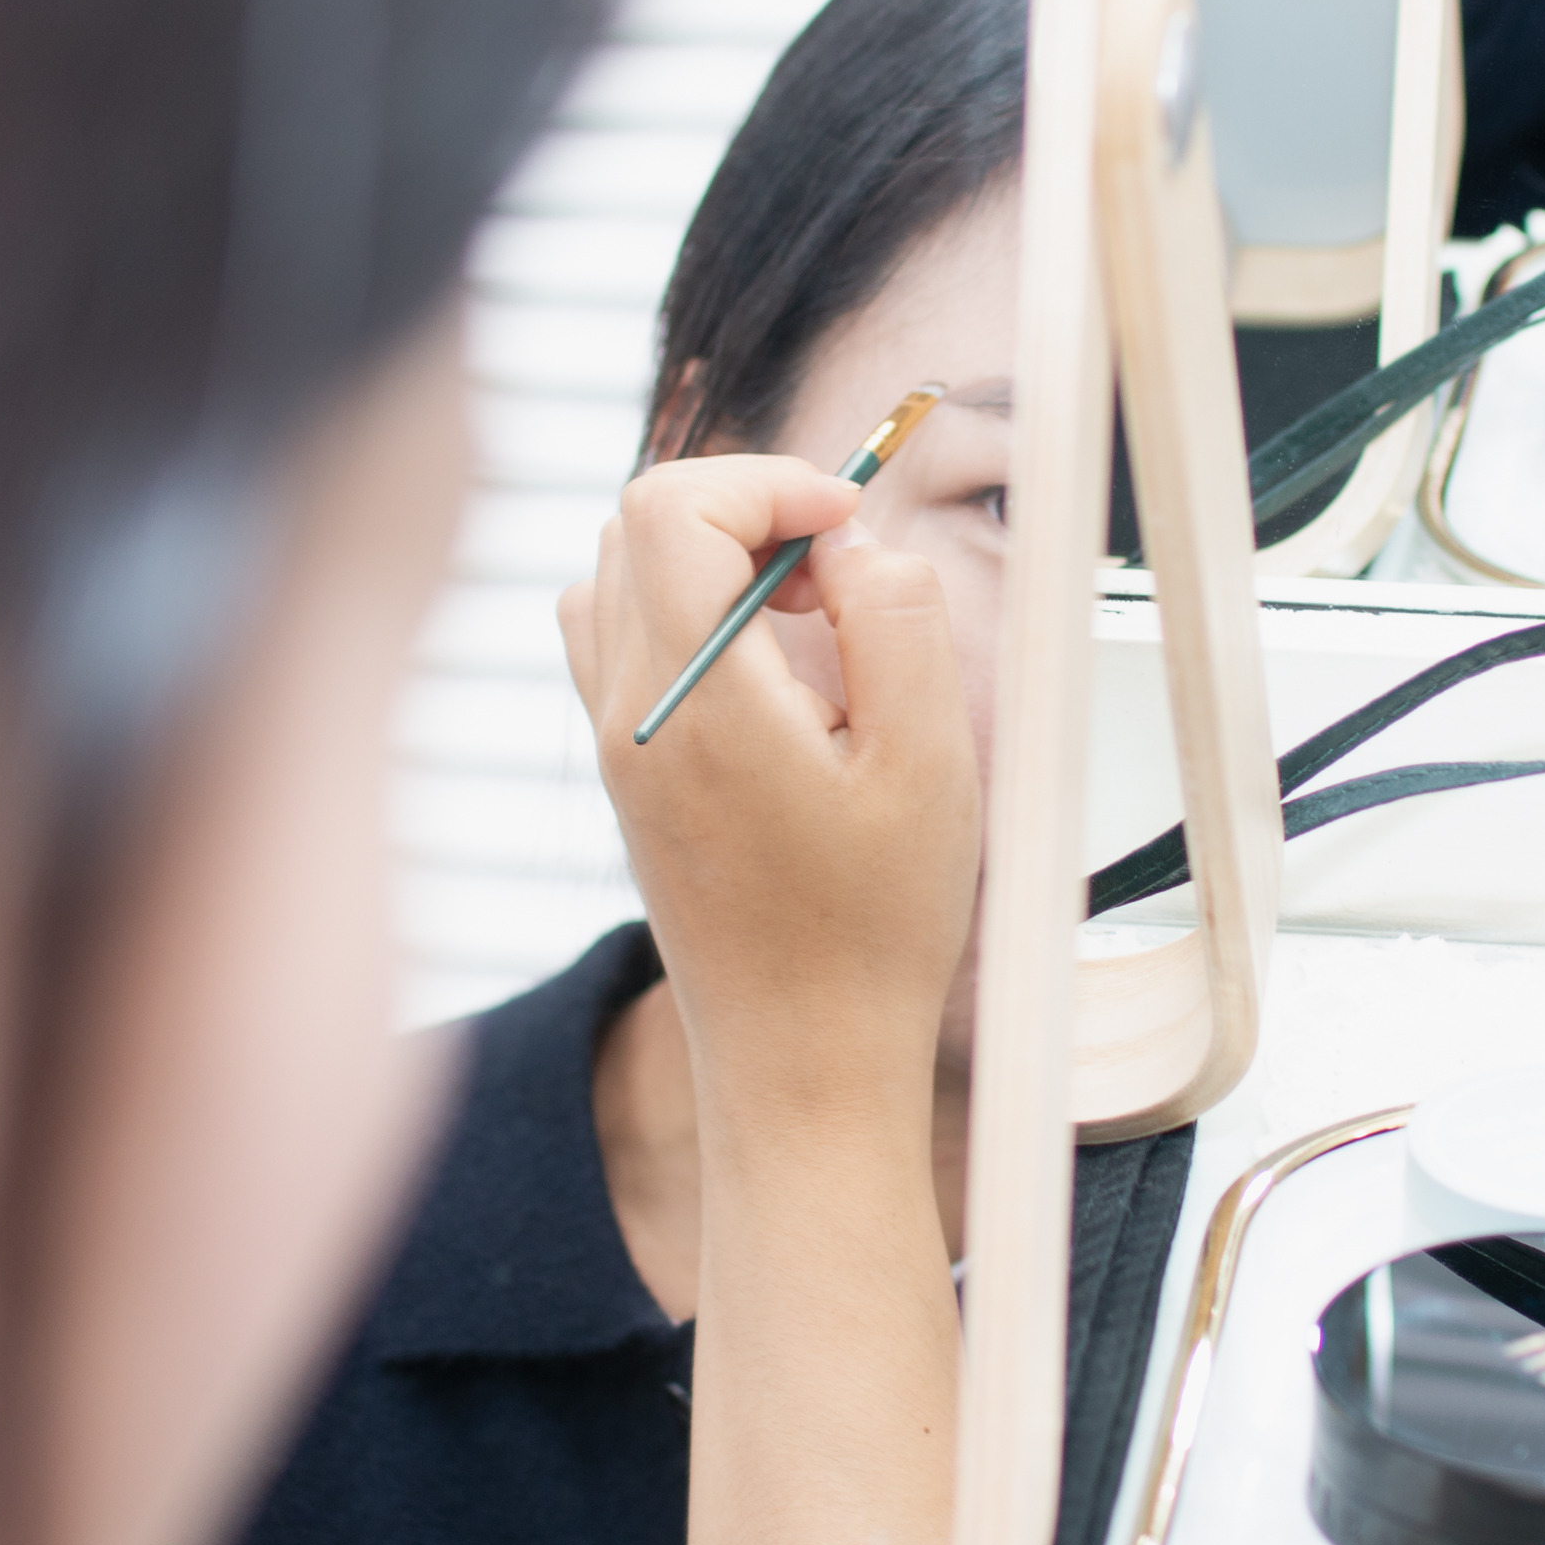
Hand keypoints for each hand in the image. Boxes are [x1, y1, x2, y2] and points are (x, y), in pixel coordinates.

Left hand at [559, 455, 981, 1119]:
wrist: (799, 1062)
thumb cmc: (870, 932)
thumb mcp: (930, 764)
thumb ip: (897, 623)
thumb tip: (854, 547)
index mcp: (693, 699)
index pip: (668, 505)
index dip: (766, 481)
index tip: (847, 526)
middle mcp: (627, 713)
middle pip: (634, 527)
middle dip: (744, 512)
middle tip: (835, 577)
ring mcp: (614, 747)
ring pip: (618, 581)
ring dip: (711, 565)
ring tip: (804, 626)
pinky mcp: (626, 778)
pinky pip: (623, 648)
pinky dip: (688, 623)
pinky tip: (772, 684)